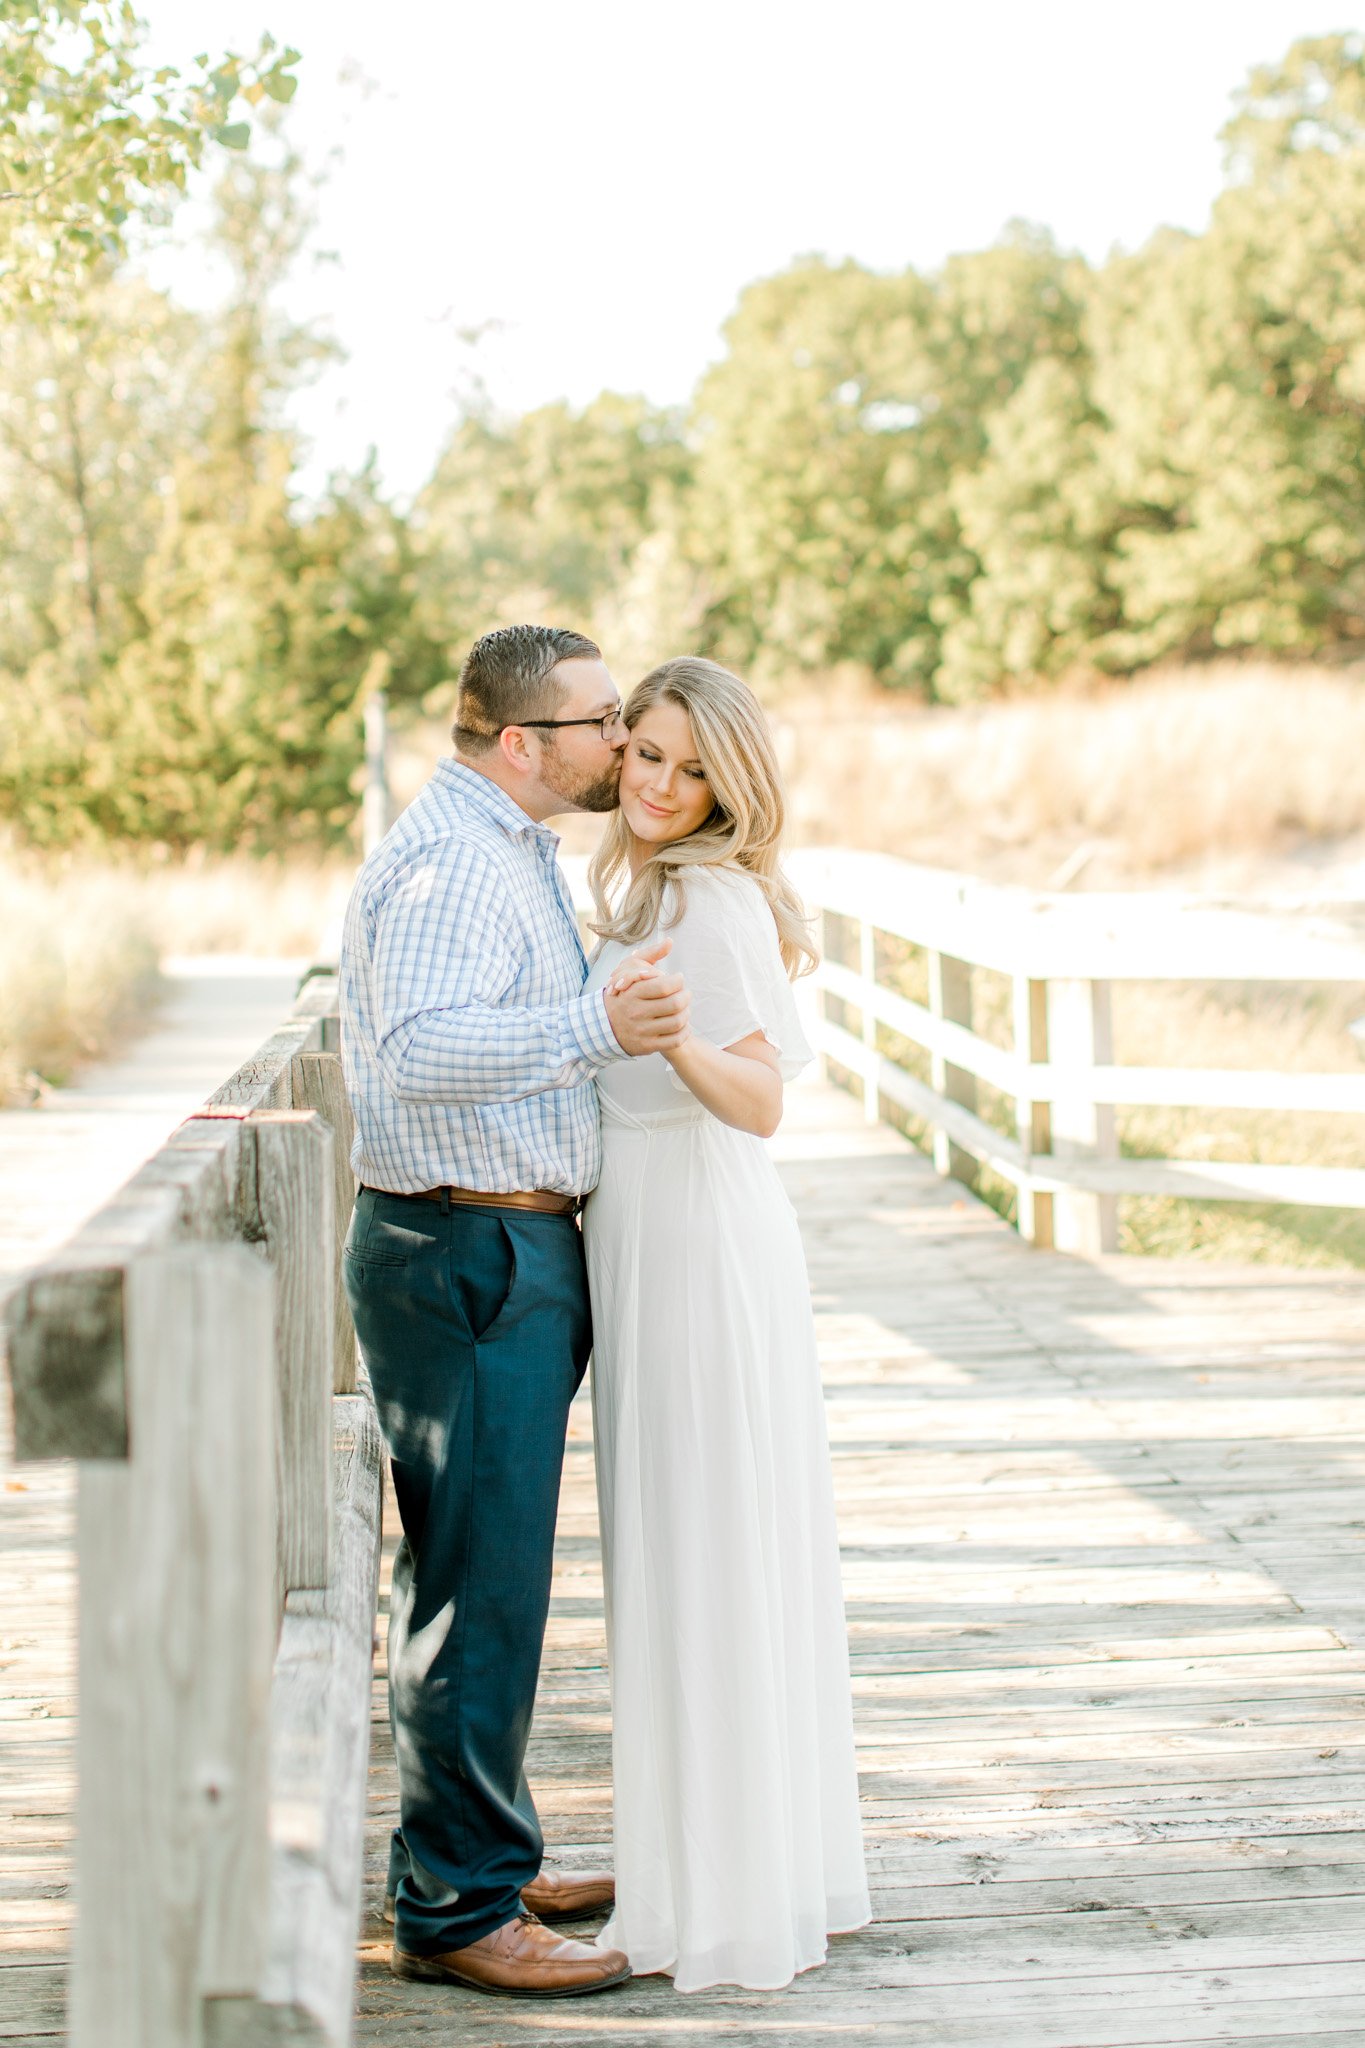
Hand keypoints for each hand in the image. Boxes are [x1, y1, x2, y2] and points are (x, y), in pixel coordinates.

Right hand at [603, 938, 689, 1055]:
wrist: (602, 1027)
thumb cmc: (623, 994)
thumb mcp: (628, 969)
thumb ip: (650, 954)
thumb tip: (670, 941)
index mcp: (632, 992)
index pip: (665, 985)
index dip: (678, 981)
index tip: (679, 979)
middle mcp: (636, 1012)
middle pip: (675, 1004)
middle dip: (686, 996)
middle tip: (685, 993)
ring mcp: (642, 1030)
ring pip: (677, 1022)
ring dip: (687, 1013)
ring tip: (684, 1008)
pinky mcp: (647, 1046)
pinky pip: (675, 1040)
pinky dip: (684, 1031)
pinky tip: (682, 1024)